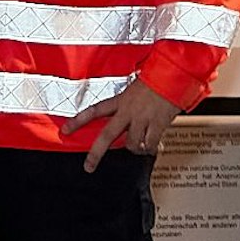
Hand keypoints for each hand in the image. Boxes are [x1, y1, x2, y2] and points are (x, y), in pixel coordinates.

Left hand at [61, 80, 180, 171]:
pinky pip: (149, 144)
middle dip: (96, 153)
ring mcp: (142, 119)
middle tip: (89, 166)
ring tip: (139, 146)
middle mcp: (129, 110)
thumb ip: (128, 103)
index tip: (66, 130)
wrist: (174, 74)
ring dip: (134, 148)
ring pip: (130, 143)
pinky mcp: (157, 124)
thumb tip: (124, 118)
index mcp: (121, 100)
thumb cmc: (156, 78)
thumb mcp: (135, 87)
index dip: (78, 121)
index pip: (94, 111)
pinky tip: (152, 146)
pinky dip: (150, 148)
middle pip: (107, 135)